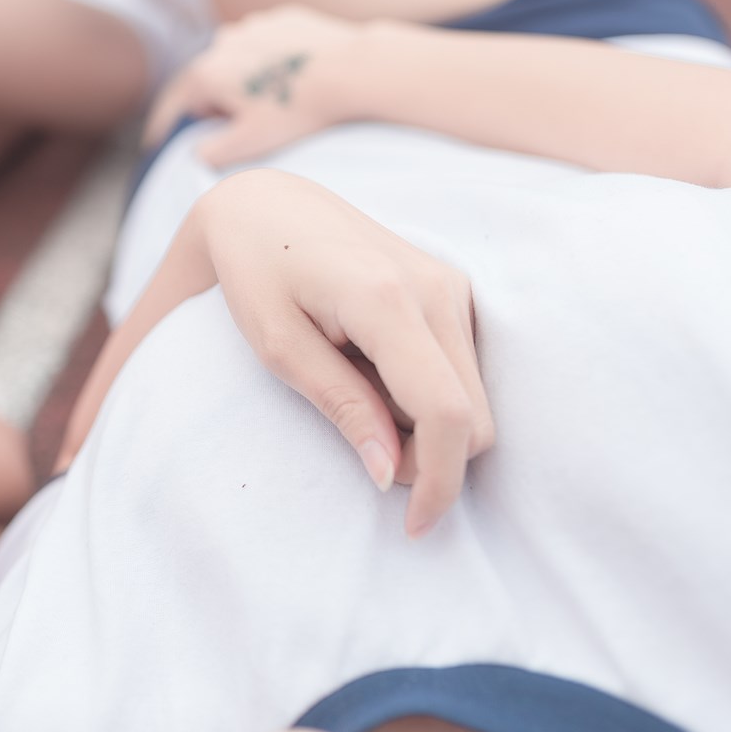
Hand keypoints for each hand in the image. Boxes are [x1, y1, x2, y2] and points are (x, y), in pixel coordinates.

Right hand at [143, 6, 376, 168]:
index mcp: (208, 72)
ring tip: (276, 101)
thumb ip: (213, 152)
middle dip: (220, 102)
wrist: (350, 69)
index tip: (171, 141)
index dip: (176, 125)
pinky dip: (274, 60)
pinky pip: (270, 44)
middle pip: (211, 80)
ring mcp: (255, 24)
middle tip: (245, 123)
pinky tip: (296, 78)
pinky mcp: (285, 18)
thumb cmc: (298, 109)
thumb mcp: (251, 143)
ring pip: (241, 59)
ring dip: (248, 79)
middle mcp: (223, 42)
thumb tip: (198, 152)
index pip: (180, 104)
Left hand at [198, 169, 493, 536]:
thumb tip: (393, 475)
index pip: (445, 412)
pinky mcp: (454, 288)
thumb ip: (341, 406)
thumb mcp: (277, 347)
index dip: (439, 481)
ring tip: (354, 390)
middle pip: (474, 417)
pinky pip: (463, 370)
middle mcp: (435, 287)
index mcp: (385, 299)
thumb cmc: (255, 273)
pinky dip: (425, 393)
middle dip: (429, 458)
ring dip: (424, 425)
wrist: (267, 204)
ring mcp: (452, 283)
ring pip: (474, 399)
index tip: (409, 526)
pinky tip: (372, 369)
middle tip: (359, 444)